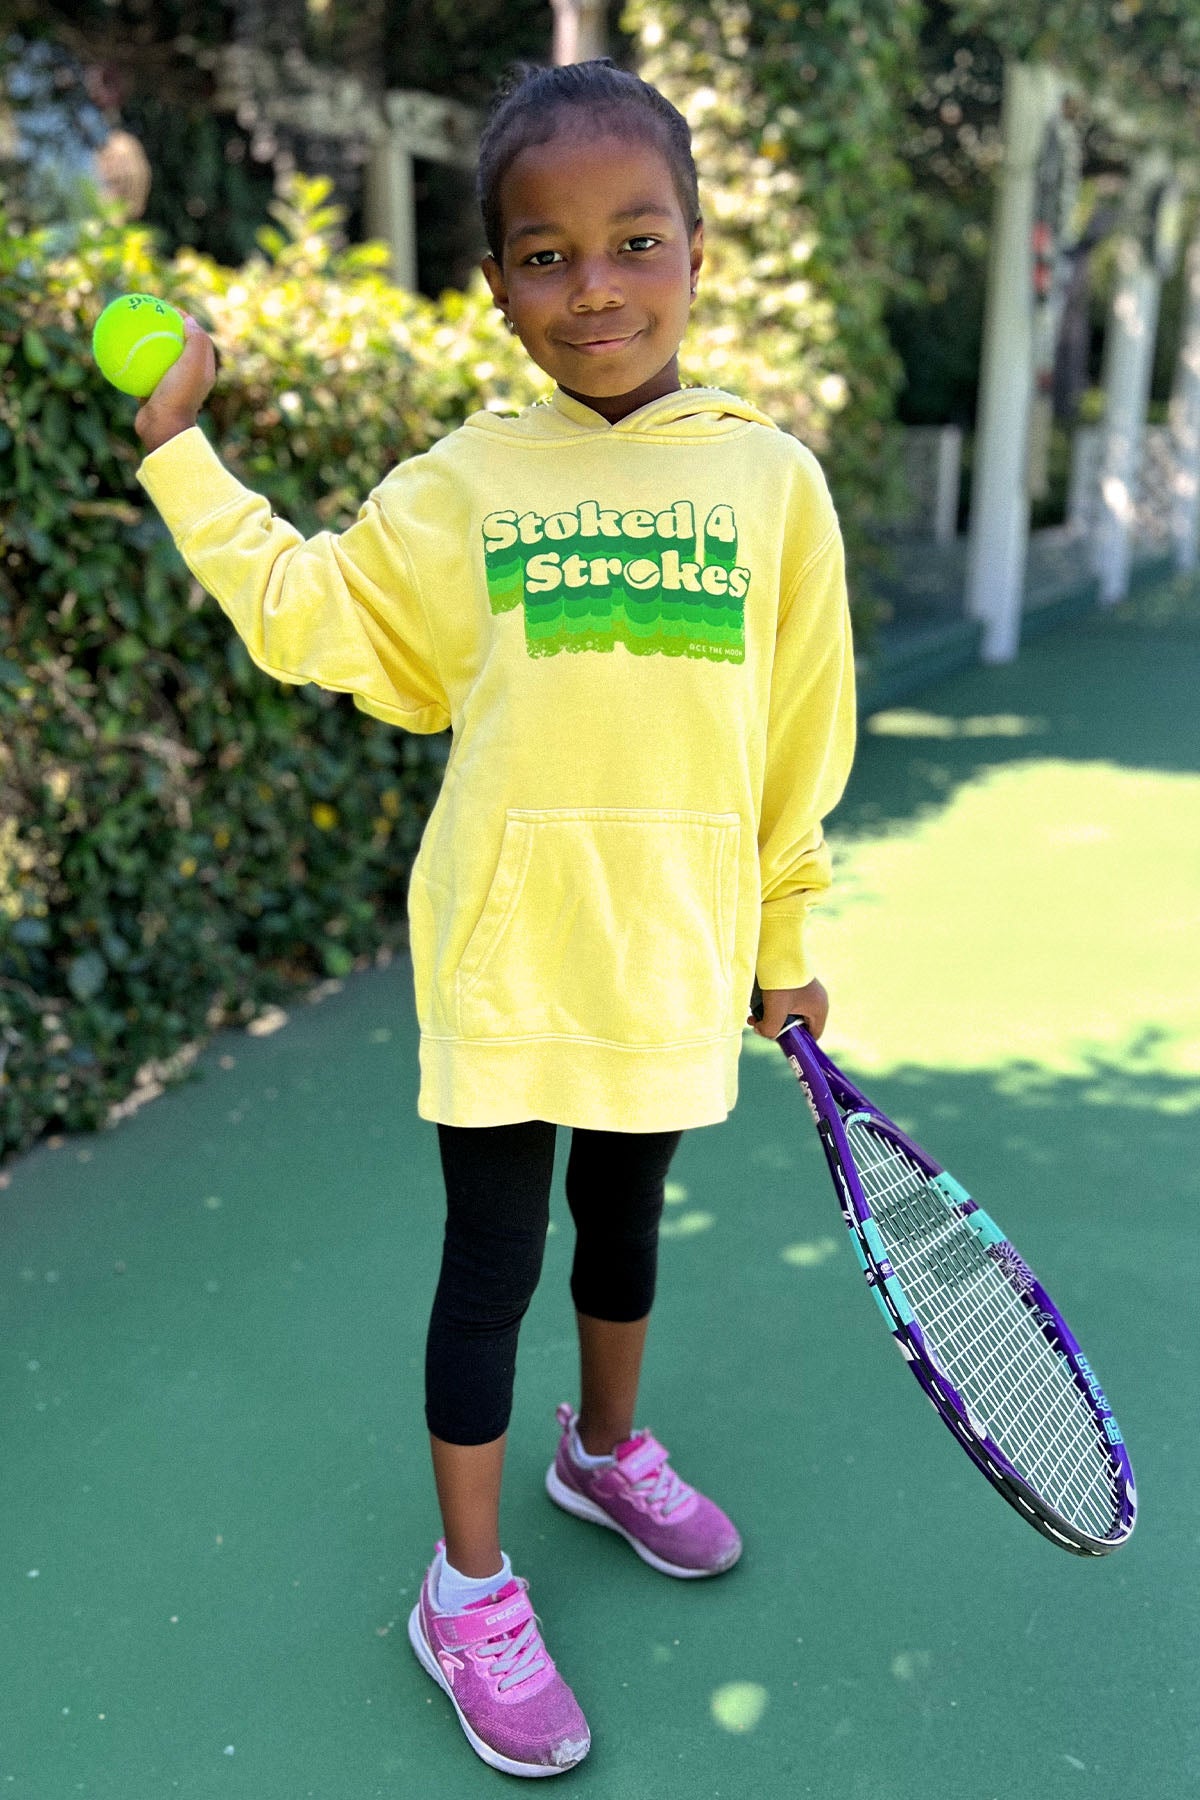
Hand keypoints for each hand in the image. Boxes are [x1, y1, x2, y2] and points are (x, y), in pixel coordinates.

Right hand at [134, 313, 218, 451]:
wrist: (163, 427)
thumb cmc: (179, 395)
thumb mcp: (193, 364)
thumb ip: (196, 341)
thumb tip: (188, 320)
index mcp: (202, 370)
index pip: (196, 338)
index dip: (185, 320)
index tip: (168, 308)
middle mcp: (187, 378)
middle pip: (175, 346)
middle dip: (162, 329)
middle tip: (146, 315)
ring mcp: (169, 386)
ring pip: (155, 360)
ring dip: (143, 344)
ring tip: (128, 329)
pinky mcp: (152, 394)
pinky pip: (138, 373)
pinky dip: (129, 362)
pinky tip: (115, 350)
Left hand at [747, 977, 828, 1039]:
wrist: (778, 950)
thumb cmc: (781, 981)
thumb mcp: (775, 1010)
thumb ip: (770, 1029)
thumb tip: (763, 1032)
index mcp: (820, 1009)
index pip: (812, 1035)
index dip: (796, 1042)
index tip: (777, 1040)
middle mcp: (816, 1000)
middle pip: (797, 1024)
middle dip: (776, 1026)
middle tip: (758, 1024)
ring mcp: (807, 990)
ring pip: (788, 1012)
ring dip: (770, 1015)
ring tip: (753, 1014)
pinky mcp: (796, 982)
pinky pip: (785, 1000)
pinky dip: (771, 1003)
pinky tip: (755, 1002)